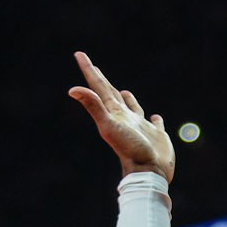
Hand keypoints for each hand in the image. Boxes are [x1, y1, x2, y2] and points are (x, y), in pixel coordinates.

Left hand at [68, 51, 175, 182]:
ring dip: (127, 99)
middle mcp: (125, 118)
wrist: (148, 171)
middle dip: (101, 79)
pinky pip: (155, 123)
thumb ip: (93, 106)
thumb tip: (71, 89)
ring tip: (122, 91)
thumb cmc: (129, 149)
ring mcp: (140, 127)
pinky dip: (154, 119)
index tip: (79, 54)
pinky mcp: (156, 135)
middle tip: (93, 66)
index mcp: (113, 113)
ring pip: (132, 108)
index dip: (88, 70)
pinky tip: (155, 117)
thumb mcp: (109, 125)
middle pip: (110, 94)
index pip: (98, 86)